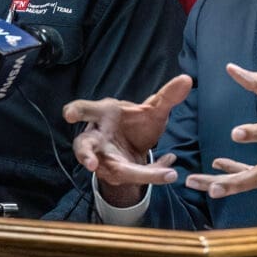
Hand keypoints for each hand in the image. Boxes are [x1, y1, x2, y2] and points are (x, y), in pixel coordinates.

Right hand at [63, 73, 193, 206]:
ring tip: (131, 176)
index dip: (75, 112)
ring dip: (122, 174)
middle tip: (90, 163)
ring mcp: (104, 158)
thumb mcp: (152, 110)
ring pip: (111, 170)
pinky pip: (134, 175)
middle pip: (83, 146)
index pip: (84, 110)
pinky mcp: (117, 173)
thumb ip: (167, 97)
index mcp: (102, 115)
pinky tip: (168, 169)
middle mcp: (97, 138)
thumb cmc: (133, 123)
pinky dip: (152, 173)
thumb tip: (186, 79)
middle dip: (85, 155)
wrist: (132, 147)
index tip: (69, 115)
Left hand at [183, 64, 256, 202]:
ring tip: (205, 188)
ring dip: (227, 186)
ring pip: (252, 183)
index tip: (236, 134)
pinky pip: (253, 181)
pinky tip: (217, 170)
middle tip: (216, 185)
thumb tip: (232, 68)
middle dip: (237, 178)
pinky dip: (234, 177)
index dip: (254, 133)